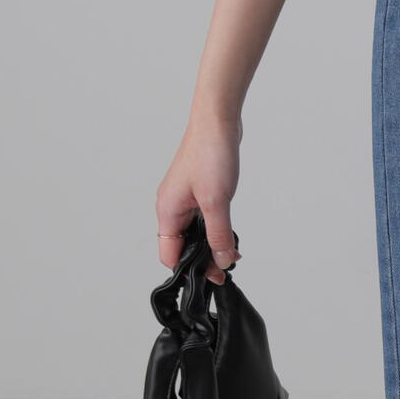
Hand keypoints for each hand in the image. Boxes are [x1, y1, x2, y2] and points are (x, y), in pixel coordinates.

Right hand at [156, 113, 242, 285]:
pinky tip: (230, 230)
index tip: (212, 278)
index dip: (189, 270)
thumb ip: (219, 235)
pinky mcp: (199, 189)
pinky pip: (204, 216)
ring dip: (212, 241)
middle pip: (183, 245)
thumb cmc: (210, 153)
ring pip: (195, 231)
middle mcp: (172, 206)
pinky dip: (215, 226)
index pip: (170, 255)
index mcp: (167, 211)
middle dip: (203, 258)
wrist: (218, 121)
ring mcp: (185, 197)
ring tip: (232, 251)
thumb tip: (223, 261)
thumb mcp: (216, 202)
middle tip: (227, 266)